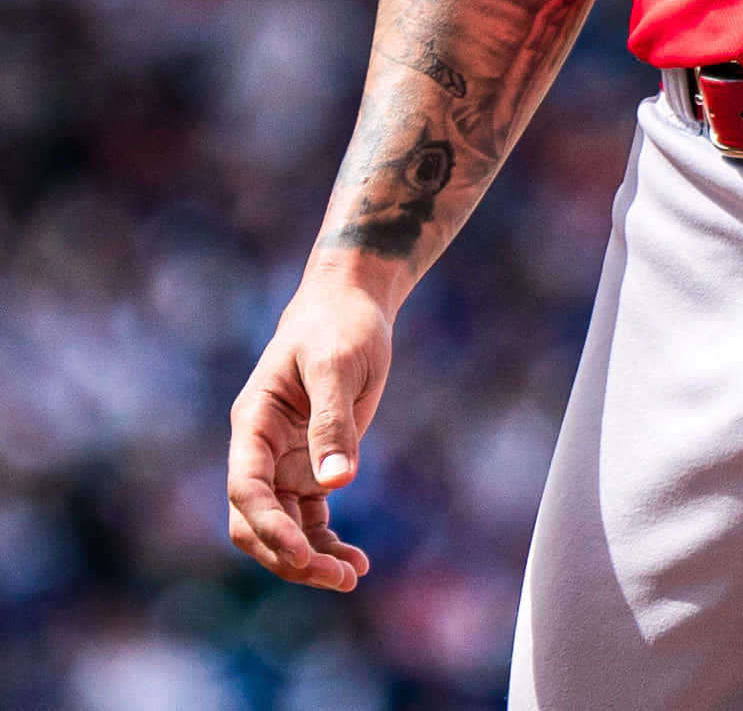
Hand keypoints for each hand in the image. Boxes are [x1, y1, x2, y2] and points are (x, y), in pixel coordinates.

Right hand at [227, 275, 393, 590]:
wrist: (351, 304)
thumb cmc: (340, 325)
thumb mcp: (336, 364)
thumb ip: (332, 420)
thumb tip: (337, 482)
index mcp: (253, 422)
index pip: (247, 489)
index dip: (269, 527)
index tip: (302, 554)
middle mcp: (261, 450)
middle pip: (257, 523)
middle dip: (289, 556)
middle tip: (336, 577)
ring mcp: (284, 463)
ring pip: (283, 529)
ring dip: (309, 559)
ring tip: (352, 577)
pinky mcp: (311, 467)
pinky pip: (310, 519)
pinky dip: (327, 543)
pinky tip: (356, 562)